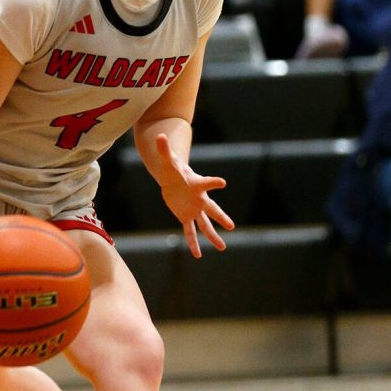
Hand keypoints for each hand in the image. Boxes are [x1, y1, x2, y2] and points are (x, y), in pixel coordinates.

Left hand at [155, 133, 233, 257]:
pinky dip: (193, 242)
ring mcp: (194, 209)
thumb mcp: (169, 161)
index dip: (213, 182)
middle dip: (220, 217)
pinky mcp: (185, 216)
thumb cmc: (174, 169)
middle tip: (231, 226)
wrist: (174, 179)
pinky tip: (197, 254)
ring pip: (205, 225)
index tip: (222, 183)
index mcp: (197, 185)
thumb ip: (165, 150)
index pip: (206, 183)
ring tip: (222, 248)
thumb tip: (159, 136)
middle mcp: (199, 199)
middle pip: (212, 209)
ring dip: (212, 236)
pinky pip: (190, 231)